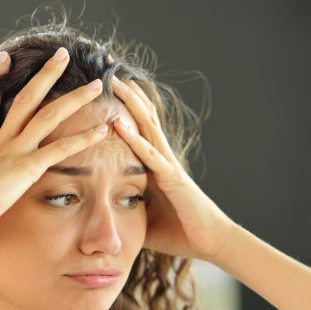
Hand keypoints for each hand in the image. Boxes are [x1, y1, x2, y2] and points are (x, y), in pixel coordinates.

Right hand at [0, 48, 109, 239]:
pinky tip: (103, 130)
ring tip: (97, 84)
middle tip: (61, 54)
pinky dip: (84, 138)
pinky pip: (61, 148)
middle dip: (45, 75)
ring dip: (75, 98)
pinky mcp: (26, 166)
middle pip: (25, 98)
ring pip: (48, 115)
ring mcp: (13, 151)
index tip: (4, 60)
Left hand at [109, 76, 233, 258]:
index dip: (122, 106)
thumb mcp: (143, 218)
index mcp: (154, 166)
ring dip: (130, 104)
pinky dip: (134, 140)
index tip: (105, 87)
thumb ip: (125, 209)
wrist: (211, 243)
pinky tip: (118, 124)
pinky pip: (150, 156)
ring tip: (113, 81)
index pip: (137, 128)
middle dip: (126, 93)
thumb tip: (100, 210)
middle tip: (107, 66)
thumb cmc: (180, 232)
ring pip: (147, 127)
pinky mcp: (173, 179)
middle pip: (143, 117)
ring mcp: (168, 166)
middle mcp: (162, 159)